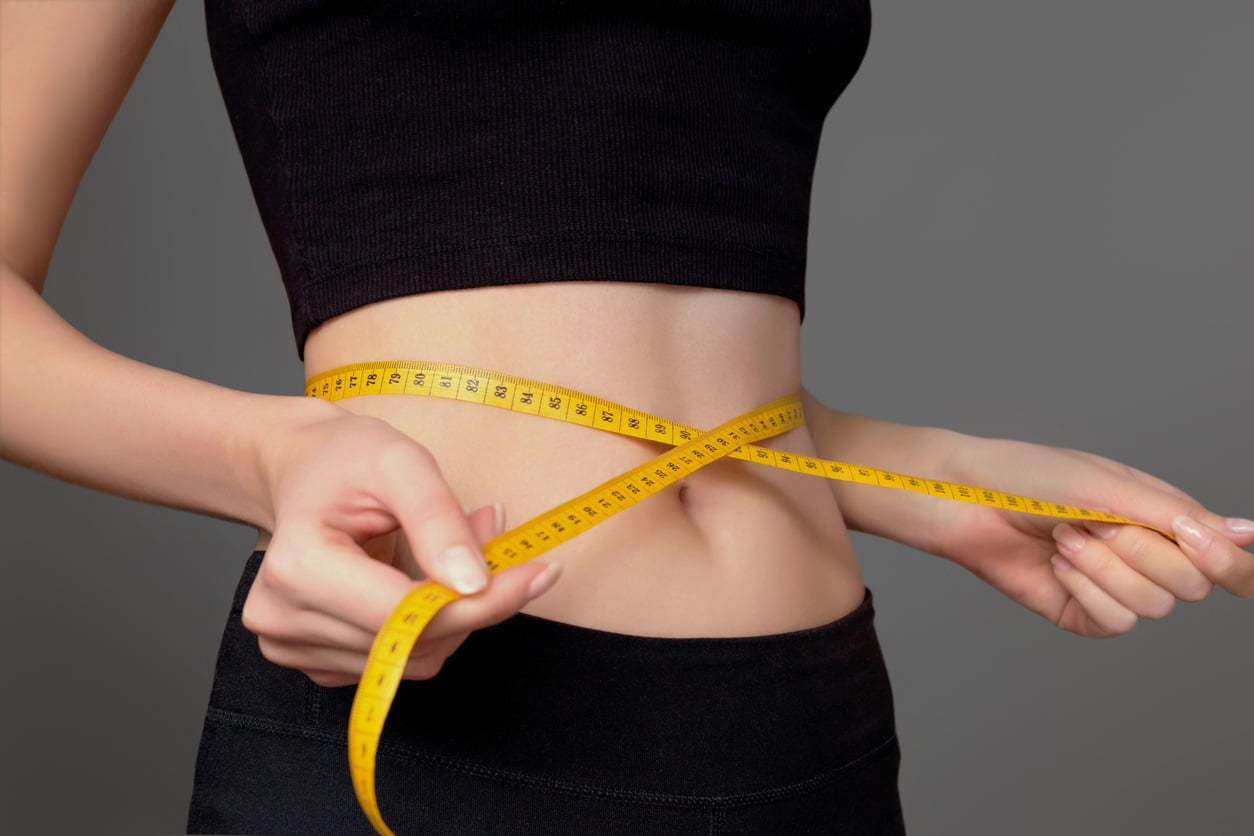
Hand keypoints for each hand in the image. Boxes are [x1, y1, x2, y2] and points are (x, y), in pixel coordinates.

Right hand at [241, 403, 561, 685]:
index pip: (403, 616)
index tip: (539, 572)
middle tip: (505, 548)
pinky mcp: (317, 663)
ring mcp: (294, 647)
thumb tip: (474, 583)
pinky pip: (402, 662)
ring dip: (456, 613)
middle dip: (474, 601)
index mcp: (296, 567)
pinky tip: (425, 581)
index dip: (479, 602)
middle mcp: (283, 618)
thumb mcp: (400, 462)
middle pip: (413, 644)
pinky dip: (433, 626)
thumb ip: (438, 519)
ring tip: (452, 552)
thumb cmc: (346, 459)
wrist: (302, 471)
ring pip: (415, 660)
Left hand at [891, 435, 1253, 636]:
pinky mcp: (1083, 614)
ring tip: (1065, 537)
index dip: (1225, 562)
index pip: (1231, 563)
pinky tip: (1056, 564)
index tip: (1189, 537)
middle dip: (1141, 551)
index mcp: (1165, 519)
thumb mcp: (1108, 484)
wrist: (965, 500)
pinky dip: (1085, 590)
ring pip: (1153, 607)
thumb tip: (1249, 534)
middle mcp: (1147, 557)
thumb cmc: (1030, 477)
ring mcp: (1116, 588)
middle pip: (1191, 585)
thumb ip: (1177, 515)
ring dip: (1104, 567)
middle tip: (1095, 522)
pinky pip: (1115, 623)